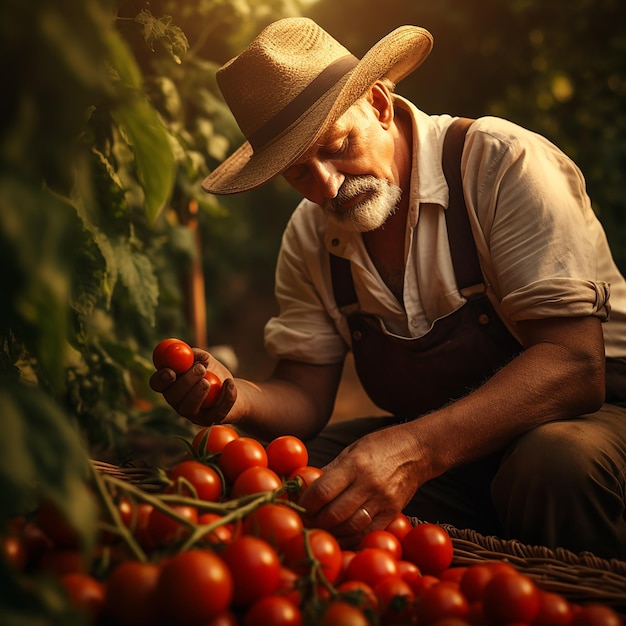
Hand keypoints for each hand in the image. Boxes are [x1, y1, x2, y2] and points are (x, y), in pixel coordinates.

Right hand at [149, 348, 236, 425]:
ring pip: (188, 408)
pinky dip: (225, 395)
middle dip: (186, 382)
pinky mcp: (211, 420)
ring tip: (210, 381)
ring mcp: (193, 414)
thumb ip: (193, 355)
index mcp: (171, 384)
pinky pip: (216, 411)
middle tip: (200, 369)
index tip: (171, 372)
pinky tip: (229, 383)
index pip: (157, 384)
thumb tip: (185, 352)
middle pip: (172, 396)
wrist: (232, 387)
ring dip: (198, 392)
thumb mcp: (204, 359)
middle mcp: (178, 401)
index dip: (161, 379)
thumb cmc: (213, 371)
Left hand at [298, 423, 423, 545]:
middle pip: (333, 514)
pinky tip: (339, 535)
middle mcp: (368, 484)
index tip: (298, 505)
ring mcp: (382, 501)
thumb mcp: (352, 450)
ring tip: (319, 528)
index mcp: (355, 465)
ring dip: (330, 532)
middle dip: (314, 521)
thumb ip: (330, 470)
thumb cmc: (380, 446)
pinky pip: (366, 533)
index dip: (306, 503)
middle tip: (305, 521)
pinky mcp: (392, 513)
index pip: (322, 491)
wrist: (418, 451)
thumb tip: (306, 486)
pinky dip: (349, 537)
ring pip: (349, 527)